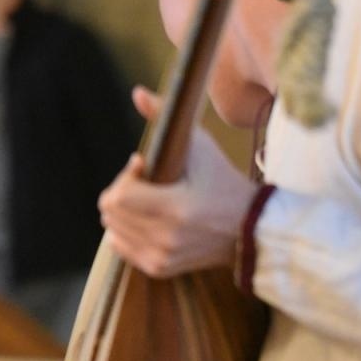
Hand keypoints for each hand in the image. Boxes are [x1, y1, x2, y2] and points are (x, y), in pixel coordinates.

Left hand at [98, 87, 259, 277]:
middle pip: (110, 213)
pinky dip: (126, 231)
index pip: (118, 197)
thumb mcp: (200, 146)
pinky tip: (149, 219)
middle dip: (121, 192)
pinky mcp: (159, 268)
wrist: (249, 228)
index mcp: (177, 209)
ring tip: (149, 200)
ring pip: (112, 229)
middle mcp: (167, 238)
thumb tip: (137, 92)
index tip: (144, 167)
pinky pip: (119, 247)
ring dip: (123, 211)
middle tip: (146, 183)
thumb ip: (166, 117)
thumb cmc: (223, 181)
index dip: (125, 178)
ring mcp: (162, 257)